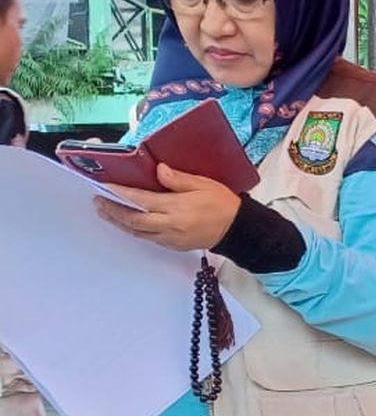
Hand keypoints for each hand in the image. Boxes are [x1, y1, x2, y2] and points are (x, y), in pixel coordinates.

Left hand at [95, 163, 240, 250]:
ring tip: (106, 213)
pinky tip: (128, 224)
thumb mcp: (203, 184)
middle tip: (98, 202)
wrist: (238, 229)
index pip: (141, 200)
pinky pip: (149, 239)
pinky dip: (135, 231)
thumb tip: (159, 171)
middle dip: (113, 211)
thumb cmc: (222, 204)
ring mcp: (171, 238)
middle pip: (133, 220)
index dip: (120, 193)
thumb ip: (179, 179)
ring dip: (119, 223)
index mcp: (177, 208)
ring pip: (138, 232)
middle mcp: (170, 225)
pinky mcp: (174, 245)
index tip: (105, 187)